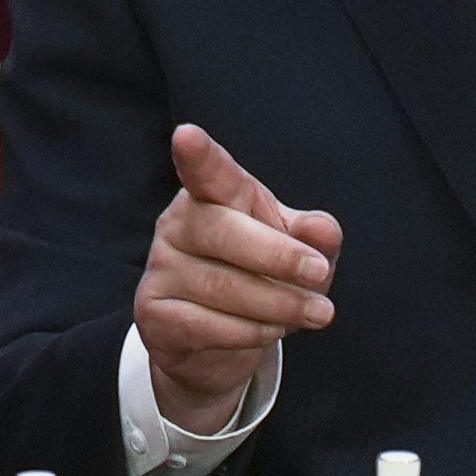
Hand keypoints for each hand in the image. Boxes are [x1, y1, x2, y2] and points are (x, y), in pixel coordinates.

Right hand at [134, 125, 342, 435]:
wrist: (219, 340)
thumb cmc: (264, 274)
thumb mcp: (300, 248)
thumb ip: (315, 235)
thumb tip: (323, 232)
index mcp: (214, 194)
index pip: (207, 172)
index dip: (198, 155)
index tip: (187, 136)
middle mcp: (178, 224)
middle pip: (224, 232)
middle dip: (280, 256)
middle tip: (321, 273)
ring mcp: (160, 268)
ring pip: (221, 287)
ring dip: (279, 304)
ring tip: (317, 312)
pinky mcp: (152, 313)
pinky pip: (205, 326)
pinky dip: (251, 332)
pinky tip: (275, 329)